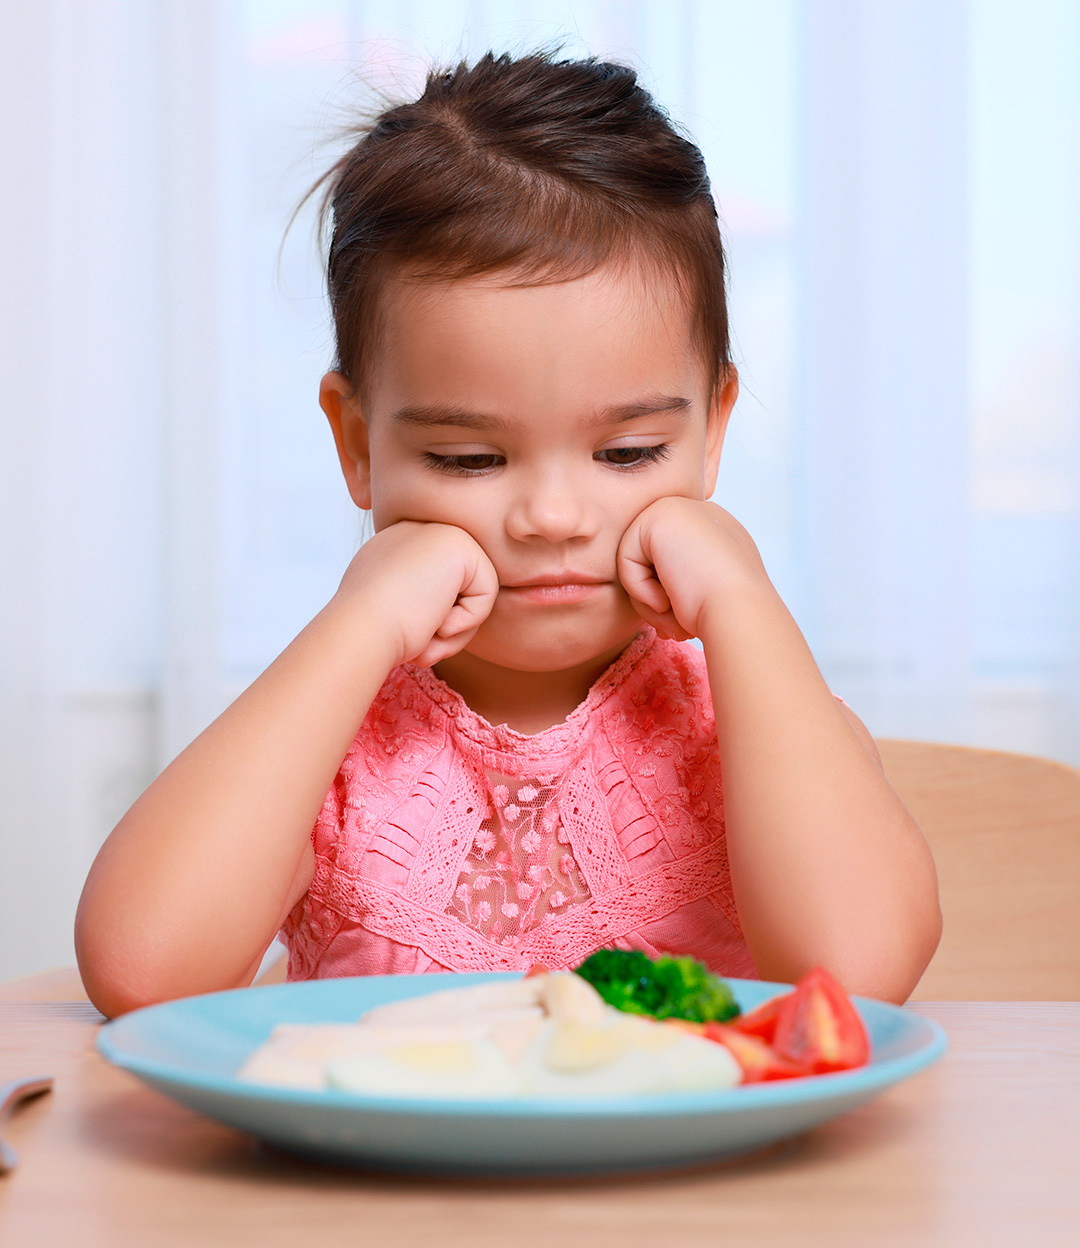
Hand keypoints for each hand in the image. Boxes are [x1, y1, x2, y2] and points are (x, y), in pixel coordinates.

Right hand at [334, 521, 498, 667]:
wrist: (360, 632)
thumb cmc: (371, 634)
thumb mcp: (388, 610)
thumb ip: (413, 601)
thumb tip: (443, 617)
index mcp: (394, 545)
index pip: (437, 587)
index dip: (429, 621)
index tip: (402, 630)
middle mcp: (416, 531)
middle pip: (460, 588)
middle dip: (447, 623)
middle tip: (420, 637)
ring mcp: (438, 532)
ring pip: (475, 593)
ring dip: (456, 628)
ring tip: (425, 631)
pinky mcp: (460, 545)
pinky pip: (487, 594)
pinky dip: (466, 621)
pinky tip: (435, 620)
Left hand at [616, 497, 771, 639]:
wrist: (740, 616)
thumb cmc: (726, 616)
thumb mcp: (706, 593)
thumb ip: (684, 583)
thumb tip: (661, 597)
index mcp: (715, 530)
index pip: (668, 562)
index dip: (667, 597)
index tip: (682, 624)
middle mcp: (698, 513)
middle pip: (649, 560)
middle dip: (655, 599)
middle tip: (676, 626)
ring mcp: (679, 509)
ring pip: (636, 561)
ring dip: (648, 600)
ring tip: (675, 617)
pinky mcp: (658, 516)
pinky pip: (625, 560)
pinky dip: (640, 590)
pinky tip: (667, 600)